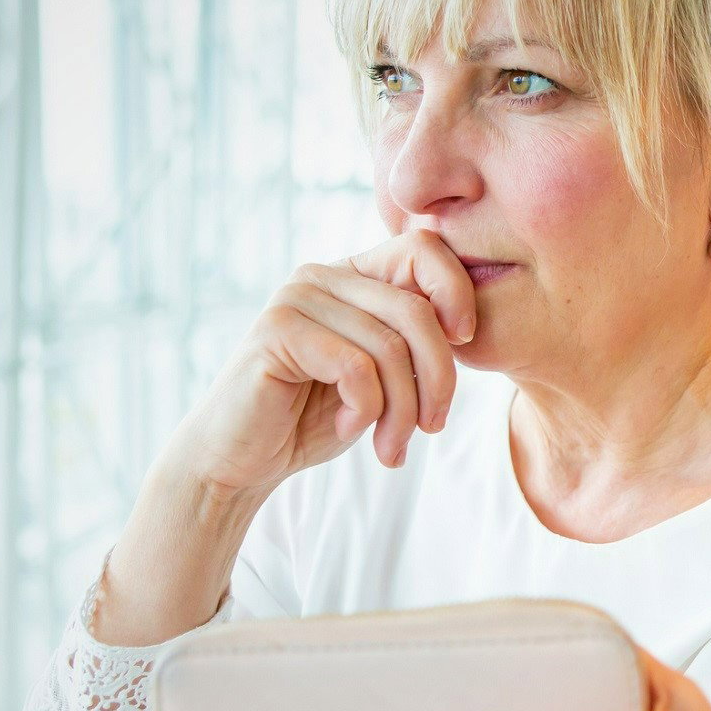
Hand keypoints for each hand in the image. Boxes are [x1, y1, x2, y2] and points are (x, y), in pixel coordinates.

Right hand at [166, 228, 476, 496]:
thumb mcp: (383, 375)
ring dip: (402, 411)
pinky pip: (355, 368)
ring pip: (390, 348)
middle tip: (431, 428)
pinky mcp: (276, 330)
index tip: (464, 343)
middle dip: (438, 379)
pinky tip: (346, 428)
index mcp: (354, 274)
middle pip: (417, 311)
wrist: (244, 460)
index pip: (425, 249)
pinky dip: (365, 410)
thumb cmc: (317, 418)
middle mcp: (323, 274)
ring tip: (390, 444)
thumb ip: (414, 342)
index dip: (458, 293)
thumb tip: (466, 326)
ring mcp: (296, 297)